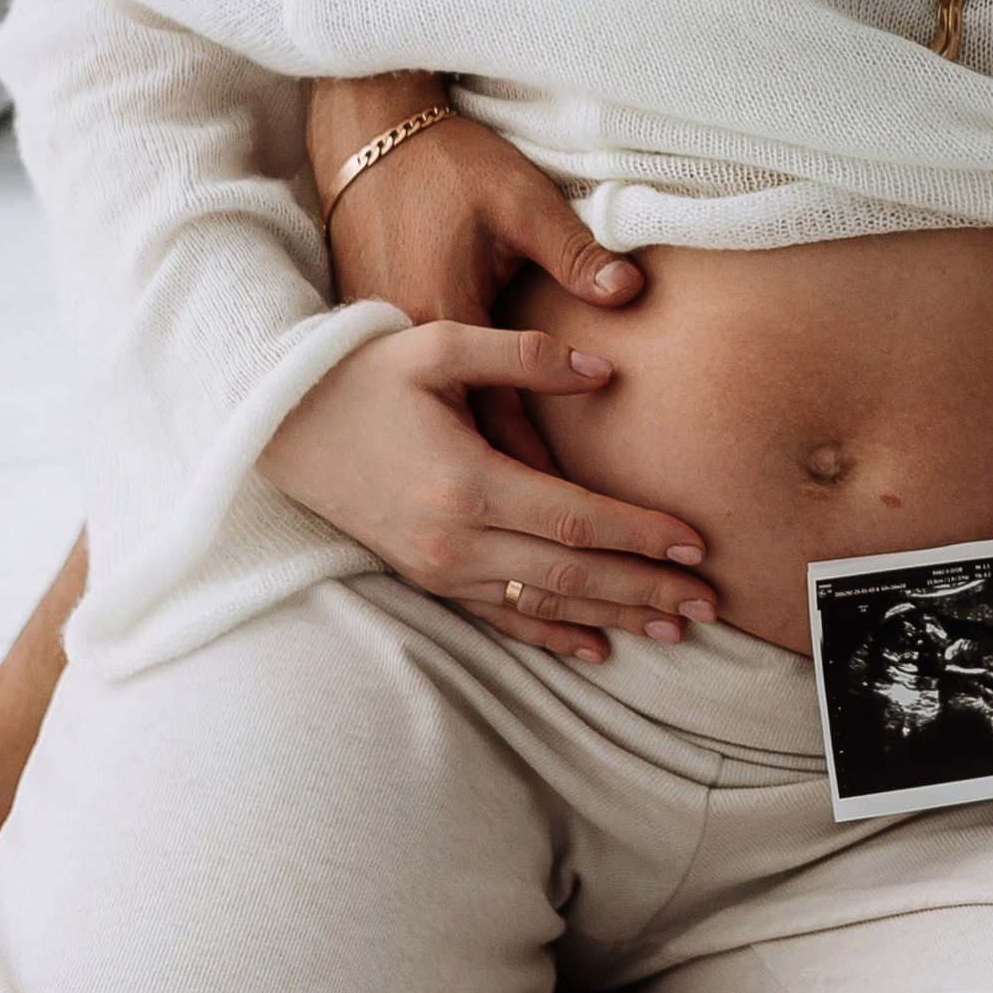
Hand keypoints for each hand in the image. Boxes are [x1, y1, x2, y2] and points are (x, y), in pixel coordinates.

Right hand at [261, 322, 717, 661]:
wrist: (284, 427)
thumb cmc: (364, 376)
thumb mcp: (437, 345)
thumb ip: (524, 355)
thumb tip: (603, 370)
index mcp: (465, 480)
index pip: (575, 517)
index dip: (639, 533)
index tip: (695, 542)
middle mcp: (455, 538)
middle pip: (571, 573)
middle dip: (645, 589)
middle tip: (709, 603)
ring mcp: (440, 568)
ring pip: (544, 604)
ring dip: (614, 618)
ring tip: (676, 628)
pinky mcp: (429, 579)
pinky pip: (503, 619)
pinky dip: (553, 635)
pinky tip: (598, 647)